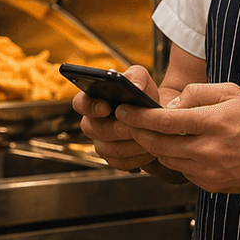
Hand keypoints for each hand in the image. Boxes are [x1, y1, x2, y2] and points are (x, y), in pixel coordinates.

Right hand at [74, 65, 185, 180]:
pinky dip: (136, 159)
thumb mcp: (141, 78)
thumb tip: (134, 87)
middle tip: (133, 127)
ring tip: (147, 138)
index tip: (106, 107)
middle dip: (115, 128)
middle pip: (94, 129)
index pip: (80, 103)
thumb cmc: (144, 94)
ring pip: (107, 149)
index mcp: (93, 100)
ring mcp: (101, 142)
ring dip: (129, 144)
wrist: (159, 115)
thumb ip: (136, 76)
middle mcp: (92, 123)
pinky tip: (149, 151)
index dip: (90, 107)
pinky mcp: (113, 159)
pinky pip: (119, 163)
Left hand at [115, 82, 239, 193]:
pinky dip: (178, 160)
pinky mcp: (212, 185)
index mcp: (212, 122)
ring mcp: (209, 171)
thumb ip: (198, 93)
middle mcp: (208, 149)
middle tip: (128, 124)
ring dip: (157, 148)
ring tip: (154, 135)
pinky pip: (184, 172)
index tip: (123, 110)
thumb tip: (171, 104)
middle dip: (138, 134)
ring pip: (167, 159)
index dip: (138, 117)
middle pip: (158, 145)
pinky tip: (183, 149)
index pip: (163, 121)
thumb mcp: (231, 92)